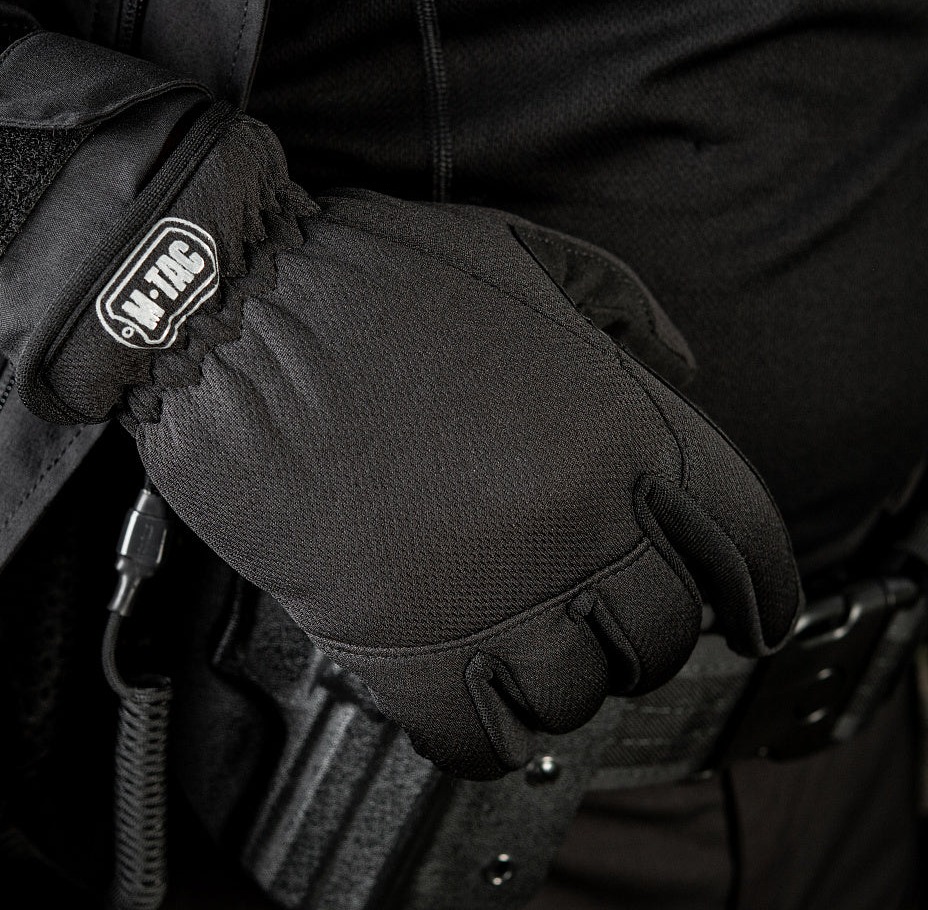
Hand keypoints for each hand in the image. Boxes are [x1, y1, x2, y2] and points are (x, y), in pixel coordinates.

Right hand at [23, 106, 801, 778]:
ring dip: (563, 683)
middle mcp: (571, 525)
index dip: (759, 582)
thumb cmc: (368, 275)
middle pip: (663, 633)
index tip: (750, 606)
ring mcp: (484, 595)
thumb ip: (622, 307)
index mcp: (616, 431)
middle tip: (611, 619)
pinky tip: (471, 705)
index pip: (745, 543)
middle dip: (647, 633)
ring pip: (574, 698)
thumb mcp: (519, 252)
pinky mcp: (392, 644)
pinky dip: (482, 738)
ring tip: (529, 652)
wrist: (232, 310)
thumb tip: (684, 367)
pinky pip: (472, 739)